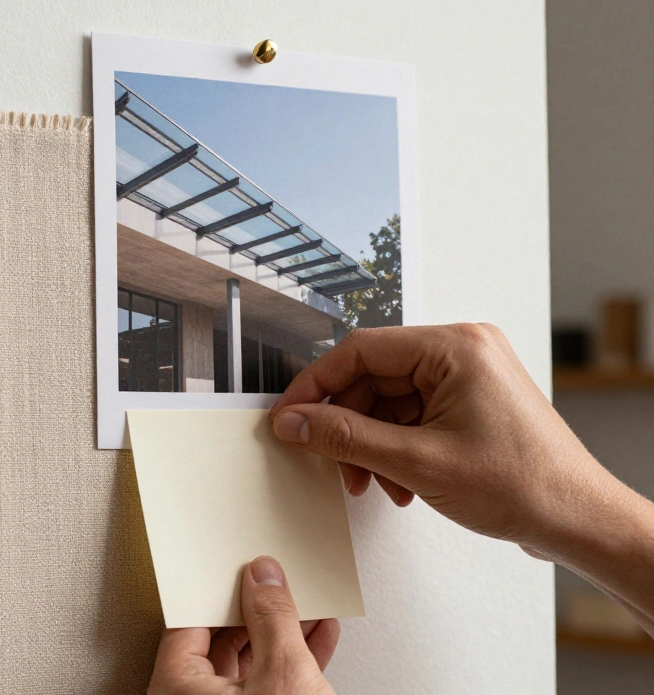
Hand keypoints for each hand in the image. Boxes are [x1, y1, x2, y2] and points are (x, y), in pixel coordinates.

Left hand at [148, 557, 337, 694]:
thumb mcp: (283, 673)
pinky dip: (293, 663)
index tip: (238, 569)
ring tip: (307, 605)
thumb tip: (264, 579)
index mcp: (177, 687)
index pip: (189, 621)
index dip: (218, 591)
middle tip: (274, 582)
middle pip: (220, 641)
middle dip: (258, 611)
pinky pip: (267, 685)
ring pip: (248, 664)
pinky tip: (318, 636)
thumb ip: (273, 620)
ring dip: (282, 634)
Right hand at [267, 323, 616, 555]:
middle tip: (331, 463)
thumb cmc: (525, 484)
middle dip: (347, 427)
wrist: (578, 520)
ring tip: (373, 483)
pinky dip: (394, 450)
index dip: (316, 385)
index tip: (289, 416)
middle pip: (372, 379)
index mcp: (455, 347)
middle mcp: (462, 352)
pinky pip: (410, 417)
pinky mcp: (469, 404)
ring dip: (370, 446)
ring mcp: (467, 378)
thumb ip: (346, 438)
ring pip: (387, 403)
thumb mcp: (417, 462)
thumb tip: (296, 423)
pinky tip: (399, 483)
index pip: (360, 350)